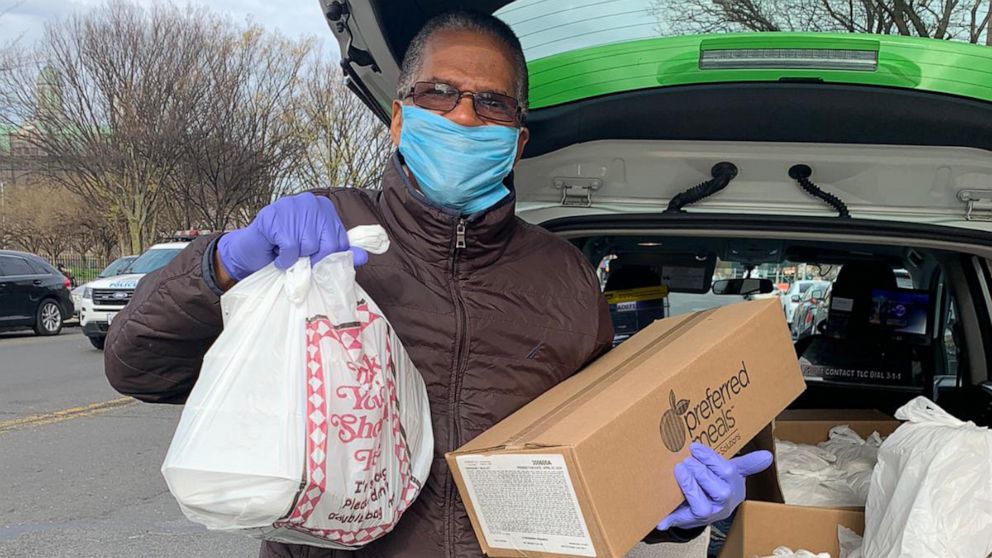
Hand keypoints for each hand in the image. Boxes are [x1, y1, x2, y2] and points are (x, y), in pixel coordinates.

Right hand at [216, 192, 367, 281]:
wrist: (253, 250)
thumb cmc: (286, 250)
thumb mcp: (316, 252)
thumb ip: (340, 253)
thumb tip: (364, 258)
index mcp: (325, 209)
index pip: (340, 241)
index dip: (327, 258)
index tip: (313, 259)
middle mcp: (311, 202)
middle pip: (327, 244)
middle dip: (312, 259)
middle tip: (298, 257)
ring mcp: (291, 206)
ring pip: (308, 246)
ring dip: (296, 259)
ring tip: (285, 251)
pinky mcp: (274, 216)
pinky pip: (290, 248)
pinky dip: (283, 259)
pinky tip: (276, 252)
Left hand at [657, 442, 771, 530]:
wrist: (708, 508)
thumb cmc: (718, 485)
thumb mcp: (732, 472)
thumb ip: (748, 463)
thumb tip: (768, 455)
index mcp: (733, 488)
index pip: (727, 472)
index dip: (710, 459)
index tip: (695, 447)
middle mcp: (722, 503)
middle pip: (717, 489)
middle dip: (700, 472)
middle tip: (685, 460)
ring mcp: (707, 514)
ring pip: (700, 505)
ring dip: (689, 487)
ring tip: (678, 470)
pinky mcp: (689, 521)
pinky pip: (680, 521)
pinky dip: (670, 520)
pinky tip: (660, 520)